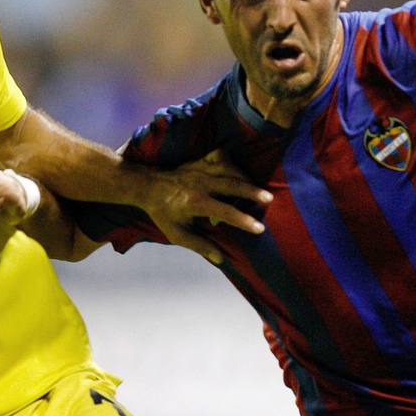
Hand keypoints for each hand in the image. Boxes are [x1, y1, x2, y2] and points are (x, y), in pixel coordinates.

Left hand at [140, 150, 272, 263]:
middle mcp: (199, 183)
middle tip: (269, 199)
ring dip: (245, 178)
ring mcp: (200, 169)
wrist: (146, 186)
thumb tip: (220, 259)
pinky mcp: (199, 160)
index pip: (224, 212)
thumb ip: (200, 245)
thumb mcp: (178, 234)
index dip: (243, 221)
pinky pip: (220, 156)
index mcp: (194, 203)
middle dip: (251, 192)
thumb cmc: (162, 213)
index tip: (259, 228)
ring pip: (229, 168)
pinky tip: (237, 170)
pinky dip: (232, 161)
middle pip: (231, 185)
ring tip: (259, 189)